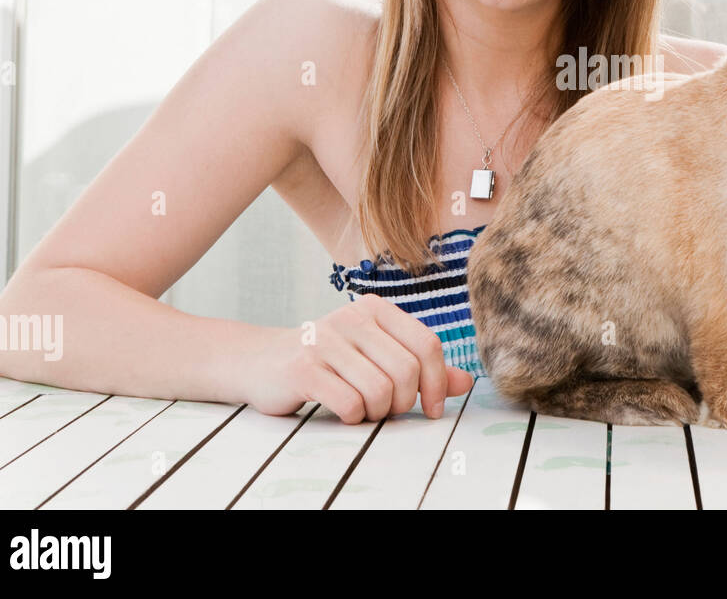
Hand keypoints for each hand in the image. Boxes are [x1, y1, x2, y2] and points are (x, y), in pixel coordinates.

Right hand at [245, 294, 475, 423]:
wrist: (262, 362)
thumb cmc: (328, 361)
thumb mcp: (375, 355)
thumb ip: (420, 367)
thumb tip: (465, 382)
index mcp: (376, 309)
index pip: (427, 344)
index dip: (438, 382)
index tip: (432, 409)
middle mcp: (352, 317)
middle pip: (407, 370)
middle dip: (404, 402)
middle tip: (388, 410)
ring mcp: (325, 340)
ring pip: (381, 390)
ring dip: (378, 412)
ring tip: (364, 409)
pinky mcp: (303, 368)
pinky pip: (350, 403)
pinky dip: (353, 417)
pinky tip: (343, 411)